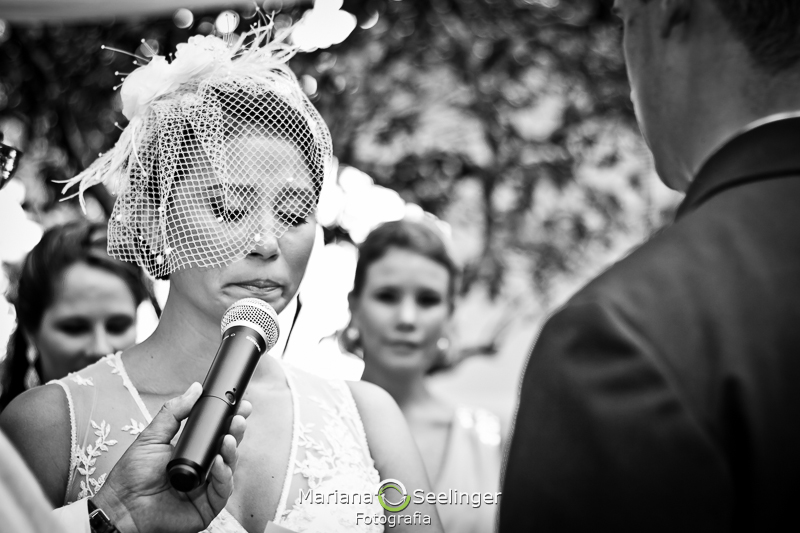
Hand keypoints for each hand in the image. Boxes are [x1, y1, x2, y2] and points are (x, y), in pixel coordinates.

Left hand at [92, 383, 251, 532]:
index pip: (216, 432)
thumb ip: (174, 412)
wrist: (121, 508)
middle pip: (227, 447)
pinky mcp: (208, 506)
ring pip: (230, 467)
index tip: (239, 404)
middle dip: (236, 430)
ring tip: (228, 438)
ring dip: (232, 451)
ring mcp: (206, 487)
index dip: (229, 418)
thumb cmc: (132, 477)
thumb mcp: (152, 437)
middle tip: (239, 418)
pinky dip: (224, 474)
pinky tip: (219, 462)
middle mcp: (202, 467)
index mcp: (192, 450)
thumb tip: (195, 389)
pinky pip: (223, 489)